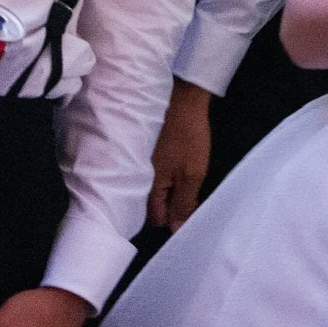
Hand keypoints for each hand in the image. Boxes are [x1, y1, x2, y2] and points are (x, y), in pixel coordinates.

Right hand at [147, 78, 212, 229]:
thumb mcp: (192, 173)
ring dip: (166, 190)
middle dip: (168, 205)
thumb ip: (184, 203)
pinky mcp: (141, 151)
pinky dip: (162, 174)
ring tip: (183, 180)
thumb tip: (176, 230)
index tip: (188, 210)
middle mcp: (135, 177)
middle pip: (150, 205)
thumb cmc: (187, 135)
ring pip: (150, 188)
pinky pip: (149, 172)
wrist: (180, 96)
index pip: (155, 219)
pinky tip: (175, 166)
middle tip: (189, 195)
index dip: (173, 219)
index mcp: (147, 186)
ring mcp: (136, 163)